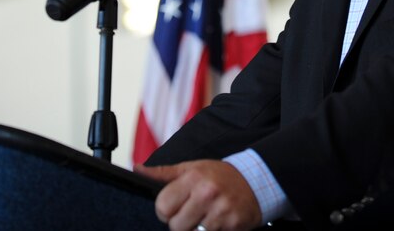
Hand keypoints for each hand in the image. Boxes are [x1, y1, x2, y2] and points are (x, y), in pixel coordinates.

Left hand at [135, 160, 261, 230]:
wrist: (255, 181)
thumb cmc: (220, 176)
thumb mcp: (192, 168)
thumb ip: (163, 173)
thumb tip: (137, 169)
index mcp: (193, 178)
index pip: (163, 206)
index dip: (165, 210)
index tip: (175, 206)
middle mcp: (207, 193)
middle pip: (175, 226)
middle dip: (181, 222)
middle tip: (193, 212)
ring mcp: (220, 211)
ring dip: (197, 229)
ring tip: (207, 215)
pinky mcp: (232, 226)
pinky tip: (218, 221)